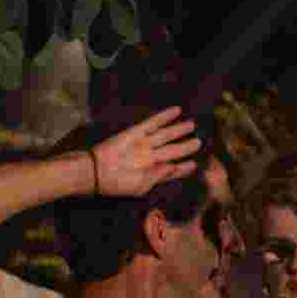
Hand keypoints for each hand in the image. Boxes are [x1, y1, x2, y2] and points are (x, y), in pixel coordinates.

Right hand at [87, 106, 202, 197]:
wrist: (97, 172)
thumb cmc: (118, 184)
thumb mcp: (142, 186)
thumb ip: (160, 176)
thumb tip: (174, 167)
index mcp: (152, 173)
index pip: (172, 169)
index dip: (183, 168)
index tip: (194, 164)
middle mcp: (150, 157)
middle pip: (173, 150)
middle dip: (186, 147)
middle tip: (199, 142)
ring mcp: (144, 144)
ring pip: (167, 135)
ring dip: (180, 129)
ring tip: (192, 125)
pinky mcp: (136, 133)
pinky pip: (153, 123)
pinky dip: (165, 117)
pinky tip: (177, 111)